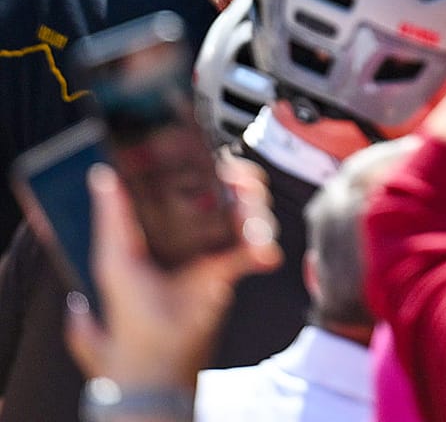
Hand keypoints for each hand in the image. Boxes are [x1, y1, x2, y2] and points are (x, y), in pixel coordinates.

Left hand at [65, 159, 279, 391]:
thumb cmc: (129, 314)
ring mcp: (214, 251)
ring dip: (259, 218)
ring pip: (249, 218)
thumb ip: (112, 218)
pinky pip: (255, 251)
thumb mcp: (113, 261)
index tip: (221, 168)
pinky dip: (263, 249)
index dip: (211, 172)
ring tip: (257, 232)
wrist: (156, 355)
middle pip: (229, 197)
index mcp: (164, 226)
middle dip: (244, 190)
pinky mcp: (230, 270)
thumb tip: (102, 178)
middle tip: (246, 192)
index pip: (193, 187)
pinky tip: (264, 255)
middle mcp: (191, 235)